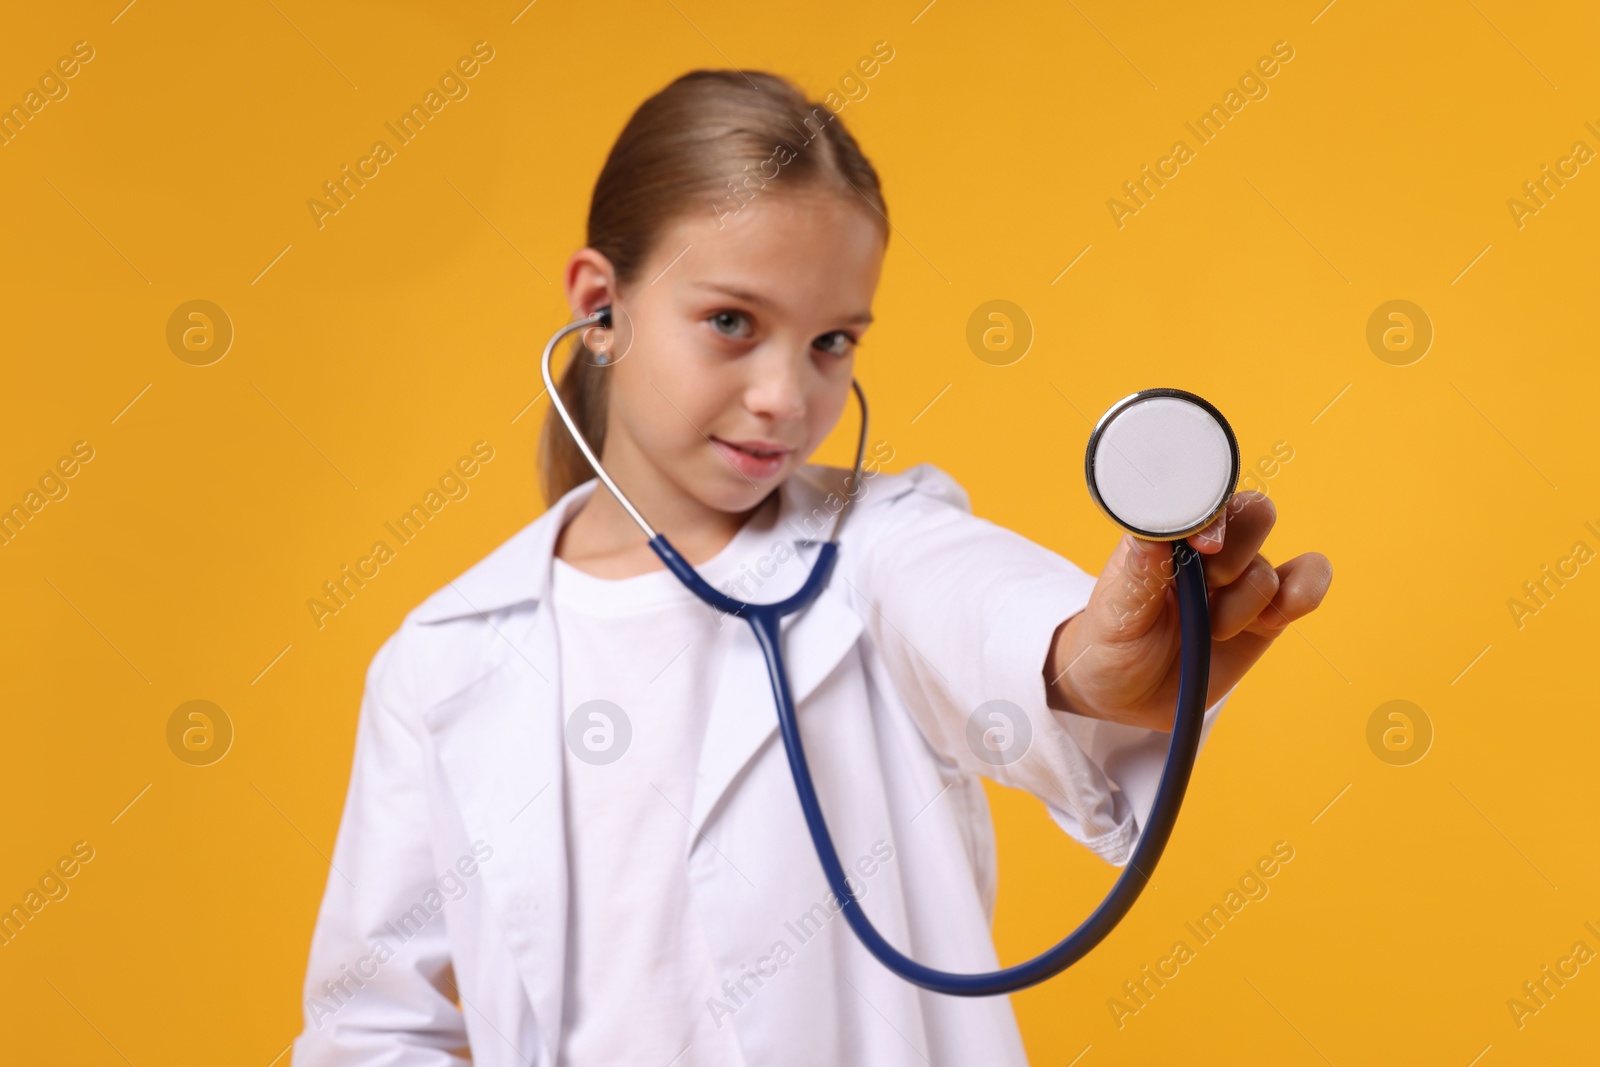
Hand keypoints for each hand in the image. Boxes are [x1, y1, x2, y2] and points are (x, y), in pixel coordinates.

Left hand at [1043, 491, 1332, 731]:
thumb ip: (1138, 573)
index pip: (1203, 497)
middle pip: (1252, 515)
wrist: (1129, 697)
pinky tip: (1276, 617)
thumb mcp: (1115, 611)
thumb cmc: (1112, 643)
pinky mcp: (1266, 614)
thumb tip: (1151, 533)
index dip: (1213, 515)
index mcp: (1167, 534)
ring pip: (1267, 569)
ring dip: (1242, 605)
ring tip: (1210, 630)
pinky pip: (1305, 584)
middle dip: (1234, 556)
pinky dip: (1306, 592)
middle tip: (1205, 587)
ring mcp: (1239, 580)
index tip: (1203, 548)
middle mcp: (1208, 549)